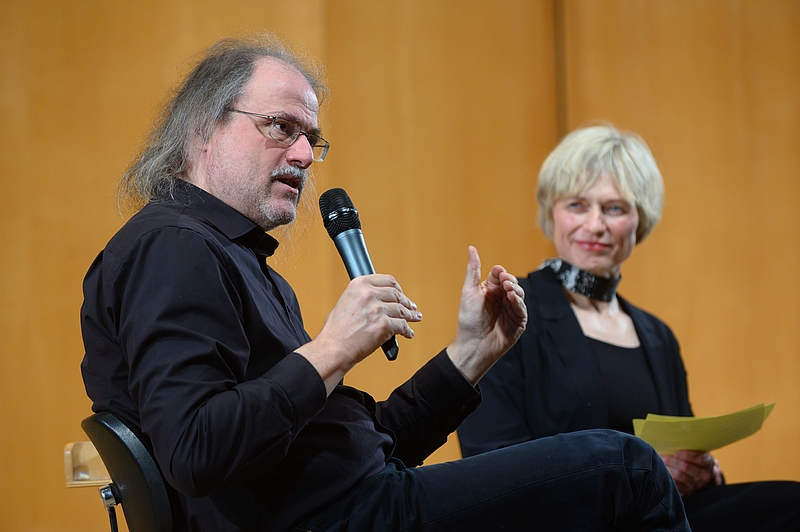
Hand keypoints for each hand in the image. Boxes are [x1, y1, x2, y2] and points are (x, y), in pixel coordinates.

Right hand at [296, 274, 421, 392]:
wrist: (333, 349)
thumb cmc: (335, 331)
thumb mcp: (345, 303)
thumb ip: (362, 297)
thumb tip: (377, 301)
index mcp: (359, 284)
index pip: (387, 281)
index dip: (398, 288)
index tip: (401, 293)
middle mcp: (369, 294)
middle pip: (396, 295)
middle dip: (406, 302)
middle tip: (411, 307)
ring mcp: (378, 309)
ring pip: (402, 310)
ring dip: (410, 315)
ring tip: (414, 318)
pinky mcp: (384, 325)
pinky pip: (402, 326)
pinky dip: (407, 331)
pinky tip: (408, 333)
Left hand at [447, 246, 526, 384]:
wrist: (472, 344)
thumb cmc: (468, 320)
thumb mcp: (469, 291)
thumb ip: (473, 270)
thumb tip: (471, 248)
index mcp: (491, 291)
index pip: (500, 276)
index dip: (500, 273)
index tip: (498, 273)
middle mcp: (502, 299)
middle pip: (512, 283)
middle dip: (509, 280)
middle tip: (504, 280)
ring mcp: (511, 311)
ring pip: (519, 294)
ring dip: (515, 289)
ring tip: (508, 288)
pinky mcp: (518, 323)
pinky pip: (522, 309)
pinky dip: (518, 302)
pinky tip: (512, 298)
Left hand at [660, 451, 722, 495]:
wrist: (695, 472)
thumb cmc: (692, 457)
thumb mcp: (697, 451)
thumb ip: (693, 447)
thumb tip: (681, 443)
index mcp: (709, 463)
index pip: (700, 459)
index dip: (687, 455)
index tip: (676, 453)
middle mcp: (704, 475)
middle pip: (686, 467)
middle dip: (672, 461)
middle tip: (662, 456)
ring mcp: (696, 484)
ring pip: (680, 475)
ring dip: (668, 468)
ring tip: (661, 461)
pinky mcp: (687, 491)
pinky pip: (676, 484)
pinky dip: (668, 477)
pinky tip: (662, 471)